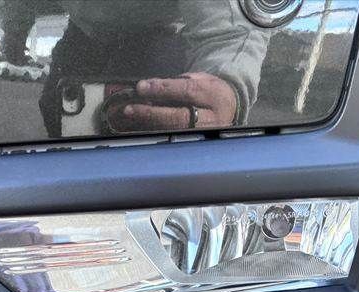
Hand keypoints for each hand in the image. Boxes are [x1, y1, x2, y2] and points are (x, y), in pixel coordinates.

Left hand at [108, 72, 236, 131]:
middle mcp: (210, 119)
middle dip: (151, 113)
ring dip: (146, 125)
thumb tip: (147, 88)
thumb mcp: (199, 80)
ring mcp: (202, 135)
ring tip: (128, 118)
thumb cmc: (208, 92)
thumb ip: (176, 83)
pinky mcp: (193, 145)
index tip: (141, 87)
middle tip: (129, 109)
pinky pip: (168, 140)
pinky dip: (149, 134)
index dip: (163, 89)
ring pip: (171, 132)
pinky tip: (133, 129)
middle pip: (178, 117)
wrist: (230, 109)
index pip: (187, 91)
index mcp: (214, 96)